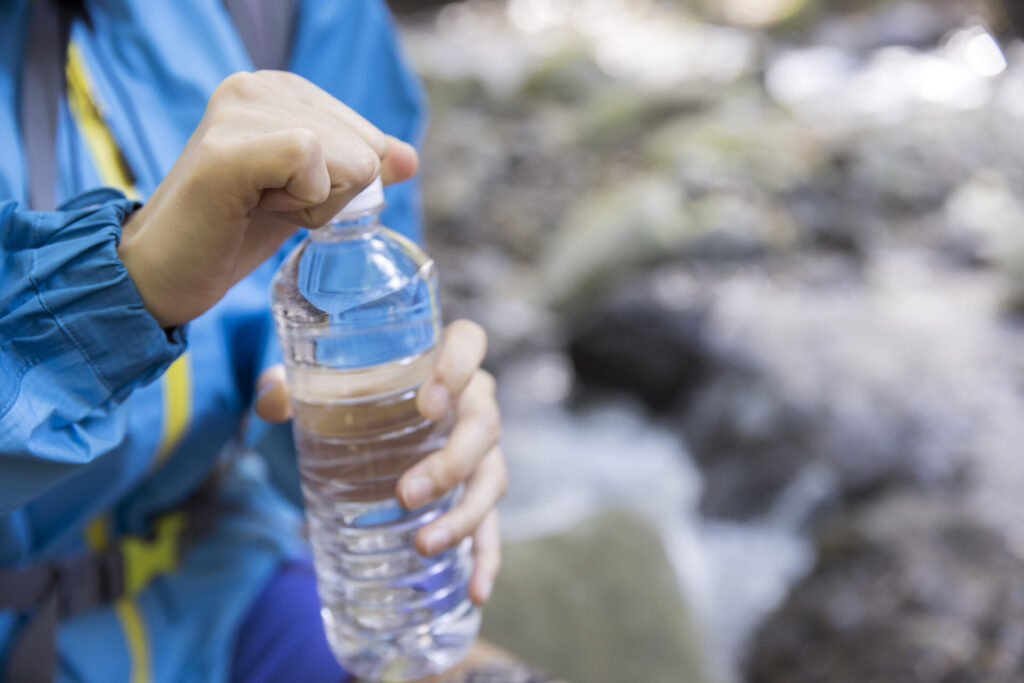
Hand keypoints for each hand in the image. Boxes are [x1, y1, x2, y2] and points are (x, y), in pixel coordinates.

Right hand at [118, 70, 418, 327]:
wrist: (162, 273)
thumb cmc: (230, 231)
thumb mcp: (307, 196)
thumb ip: (356, 170)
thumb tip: (410, 158)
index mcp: (280, 89)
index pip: (372, 140)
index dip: (341, 186)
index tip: (281, 195)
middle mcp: (256, 86)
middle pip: (367, 151)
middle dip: (329, 197)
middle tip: (264, 205)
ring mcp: (238, 112)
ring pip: (349, 161)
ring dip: (311, 206)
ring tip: (252, 206)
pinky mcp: (227, 149)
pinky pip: (313, 162)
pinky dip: (301, 204)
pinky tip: (252, 207)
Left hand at [255, 320, 506, 603]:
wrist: (373, 415)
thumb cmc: (355, 390)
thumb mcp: (321, 383)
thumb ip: (289, 385)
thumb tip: (269, 400)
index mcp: (443, 360)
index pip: (469, 343)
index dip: (459, 369)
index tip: (428, 403)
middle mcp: (472, 401)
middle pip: (484, 424)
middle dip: (451, 462)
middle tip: (405, 493)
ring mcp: (480, 449)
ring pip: (492, 476)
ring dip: (465, 514)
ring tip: (424, 544)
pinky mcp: (475, 492)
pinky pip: (492, 524)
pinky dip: (487, 558)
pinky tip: (476, 591)